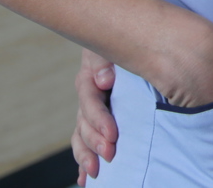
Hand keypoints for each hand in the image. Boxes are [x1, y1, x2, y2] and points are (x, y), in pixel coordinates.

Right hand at [72, 48, 117, 186]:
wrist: (130, 39)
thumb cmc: (124, 39)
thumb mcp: (109, 45)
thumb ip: (104, 60)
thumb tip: (104, 80)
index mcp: (90, 77)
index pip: (90, 100)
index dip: (99, 119)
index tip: (112, 134)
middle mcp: (88, 96)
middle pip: (84, 123)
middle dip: (95, 141)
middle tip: (109, 154)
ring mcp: (91, 111)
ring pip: (82, 136)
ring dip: (86, 155)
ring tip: (95, 172)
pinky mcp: (98, 122)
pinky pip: (85, 142)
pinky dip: (84, 161)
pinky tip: (85, 178)